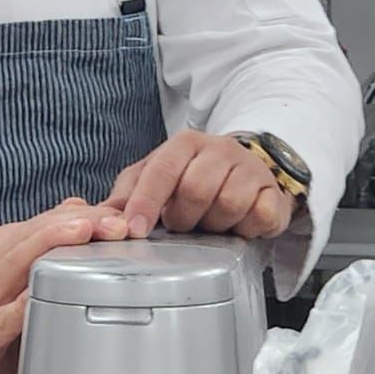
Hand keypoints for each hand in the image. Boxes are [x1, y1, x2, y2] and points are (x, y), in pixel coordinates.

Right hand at [0, 197, 99, 373]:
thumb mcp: (24, 277)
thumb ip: (49, 245)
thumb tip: (79, 208)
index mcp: (4, 250)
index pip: (45, 221)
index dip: (83, 213)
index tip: (117, 212)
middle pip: (33, 234)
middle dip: (76, 223)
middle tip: (113, 222)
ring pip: (15, 263)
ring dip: (50, 245)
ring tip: (82, 232)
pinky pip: (2, 318)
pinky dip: (20, 306)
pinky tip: (38, 297)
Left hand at [91, 132, 295, 242]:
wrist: (248, 169)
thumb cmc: (194, 177)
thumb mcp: (157, 177)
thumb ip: (127, 194)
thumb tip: (101, 217)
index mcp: (185, 144)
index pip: (162, 169)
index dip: (146, 202)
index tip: (135, 229)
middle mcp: (220, 150)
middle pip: (195, 189)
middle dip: (184, 217)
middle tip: (184, 223)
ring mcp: (250, 169)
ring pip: (228, 203)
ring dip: (214, 225)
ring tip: (211, 223)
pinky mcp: (273, 192)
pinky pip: (260, 215)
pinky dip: (246, 228)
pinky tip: (239, 226)